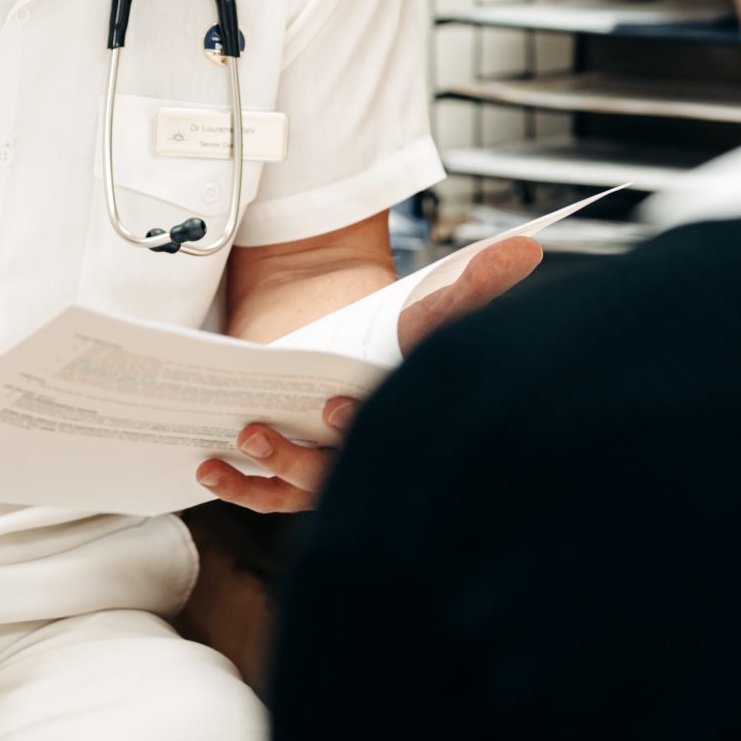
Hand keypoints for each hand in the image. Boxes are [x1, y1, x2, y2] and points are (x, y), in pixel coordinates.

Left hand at [199, 235, 545, 514]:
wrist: (324, 307)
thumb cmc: (382, 319)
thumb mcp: (429, 300)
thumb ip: (476, 282)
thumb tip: (529, 248)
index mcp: (401, 423)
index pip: (388, 440)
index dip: (359, 426)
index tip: (333, 405)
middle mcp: (366, 456)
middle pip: (336, 474)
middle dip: (303, 458)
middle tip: (269, 431)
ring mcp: (323, 465)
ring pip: (298, 489)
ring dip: (269, 470)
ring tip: (246, 436)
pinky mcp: (284, 464)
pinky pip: (264, 492)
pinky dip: (238, 485)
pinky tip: (210, 469)